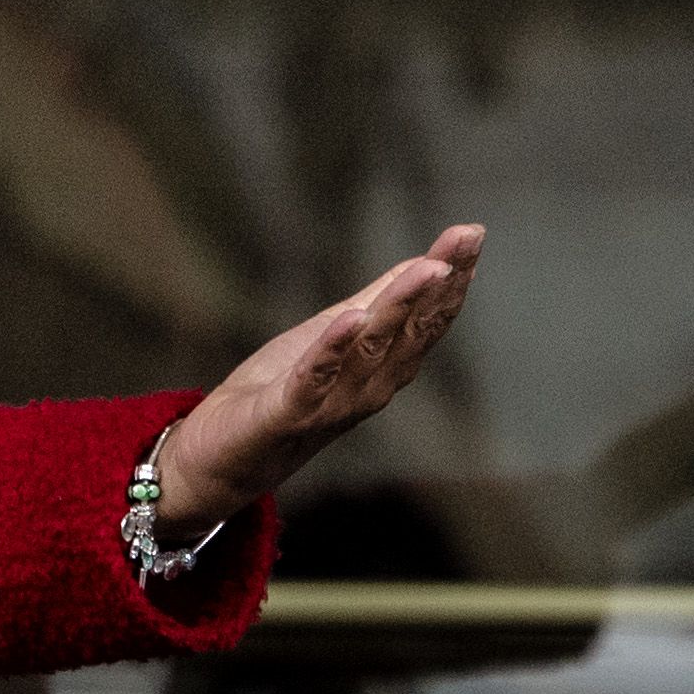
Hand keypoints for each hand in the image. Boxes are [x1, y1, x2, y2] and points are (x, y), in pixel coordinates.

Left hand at [160, 224, 482, 533]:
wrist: (222, 459)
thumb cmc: (280, 393)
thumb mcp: (329, 335)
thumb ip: (376, 305)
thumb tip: (424, 263)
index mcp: (379, 367)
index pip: (425, 319)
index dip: (451, 278)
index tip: (471, 234)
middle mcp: (368, 388)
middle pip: (410, 332)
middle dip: (439, 285)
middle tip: (465, 241)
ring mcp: (331, 404)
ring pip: (372, 351)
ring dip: (398, 308)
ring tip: (425, 268)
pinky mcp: (287, 415)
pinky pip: (314, 380)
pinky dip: (332, 350)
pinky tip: (350, 319)